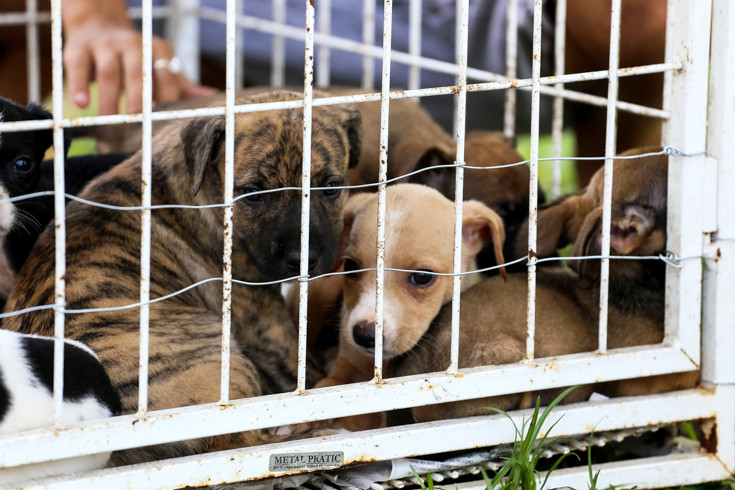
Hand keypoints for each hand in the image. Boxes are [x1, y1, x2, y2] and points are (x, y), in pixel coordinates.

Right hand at [63, 1, 214, 114]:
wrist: (98, 25)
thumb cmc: (137, 57)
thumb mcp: (160, 66)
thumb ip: (181, 84)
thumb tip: (213, 96)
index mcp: (157, 50)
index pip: (165, 75)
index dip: (165, 98)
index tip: (164, 122)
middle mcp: (132, 44)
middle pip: (138, 73)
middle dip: (139, 99)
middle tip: (138, 125)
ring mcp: (105, 44)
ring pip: (108, 72)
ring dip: (109, 99)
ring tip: (108, 121)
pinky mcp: (78, 47)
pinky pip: (77, 66)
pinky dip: (78, 85)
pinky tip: (82, 104)